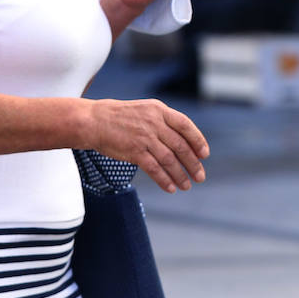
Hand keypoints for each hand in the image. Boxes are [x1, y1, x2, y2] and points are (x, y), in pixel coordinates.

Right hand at [88, 98, 209, 192]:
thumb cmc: (120, 116)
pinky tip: (170, 188)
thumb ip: (164, 122)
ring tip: (187, 185)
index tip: (204, 154)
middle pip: (180, 146)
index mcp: (159, 110)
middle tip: (200, 176)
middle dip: (192, 163)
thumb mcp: (146, 110)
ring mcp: (144, 138)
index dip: (197, 140)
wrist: (94, 121)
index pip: (185, 125)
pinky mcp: (134, 152)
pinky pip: (154, 169)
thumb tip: (183, 141)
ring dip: (180, 175)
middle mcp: (154, 123)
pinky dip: (164, 180)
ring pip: (169, 160)